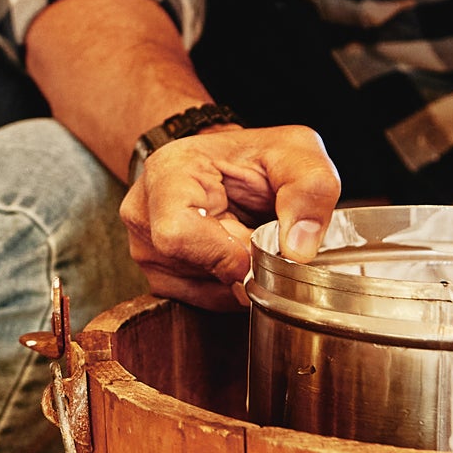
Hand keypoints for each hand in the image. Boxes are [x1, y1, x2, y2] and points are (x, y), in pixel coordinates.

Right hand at [121, 124, 338, 309]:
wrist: (227, 165)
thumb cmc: (254, 154)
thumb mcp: (295, 151)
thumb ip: (309, 189)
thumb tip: (297, 251)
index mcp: (167, 172)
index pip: (176, 234)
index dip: (223, 254)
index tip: (257, 248)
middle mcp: (144, 214)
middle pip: (192, 268)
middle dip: (242, 264)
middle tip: (261, 236)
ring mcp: (145, 250)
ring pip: (200, 291)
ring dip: (239, 278)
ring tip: (248, 241)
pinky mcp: (160, 277)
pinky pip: (201, 302)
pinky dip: (231, 287)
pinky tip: (238, 257)